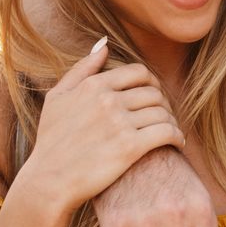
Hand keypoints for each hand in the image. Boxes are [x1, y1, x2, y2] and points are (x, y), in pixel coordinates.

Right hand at [25, 40, 184, 212]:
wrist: (48, 182)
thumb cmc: (51, 141)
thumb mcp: (57, 98)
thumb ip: (82, 68)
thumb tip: (104, 44)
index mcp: (93, 86)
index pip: (139, 72)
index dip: (152, 82)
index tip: (153, 95)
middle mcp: (108, 100)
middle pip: (154, 92)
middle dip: (163, 103)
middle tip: (163, 115)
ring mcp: (119, 123)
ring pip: (162, 112)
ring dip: (171, 121)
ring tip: (170, 130)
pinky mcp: (130, 147)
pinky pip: (166, 132)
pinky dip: (177, 136)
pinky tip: (177, 143)